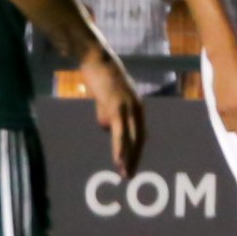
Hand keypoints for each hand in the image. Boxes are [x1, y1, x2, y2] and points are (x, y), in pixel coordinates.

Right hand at [80, 47, 147, 172]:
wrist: (96, 59)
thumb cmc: (100, 77)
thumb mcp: (106, 99)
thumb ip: (108, 115)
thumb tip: (107, 129)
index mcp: (136, 107)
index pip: (140, 133)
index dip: (136, 150)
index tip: (132, 165)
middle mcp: (137, 108)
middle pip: (140, 138)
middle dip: (135, 158)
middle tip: (130, 176)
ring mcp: (128, 107)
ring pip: (131, 138)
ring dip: (128, 158)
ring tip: (126, 173)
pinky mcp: (117, 106)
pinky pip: (120, 132)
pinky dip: (120, 148)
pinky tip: (118, 160)